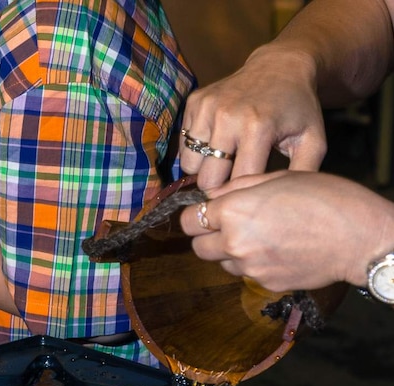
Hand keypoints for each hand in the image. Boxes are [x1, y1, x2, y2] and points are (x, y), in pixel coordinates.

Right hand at [179, 47, 326, 189]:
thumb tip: (280, 207)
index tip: (249, 194)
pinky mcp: (194, 102)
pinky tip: (216, 141)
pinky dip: (196, 149)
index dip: (242, 194)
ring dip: (204, 169)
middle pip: (207, 179)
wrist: (281, 67)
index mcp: (258, 129)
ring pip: (189, 165)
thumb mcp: (312, 141)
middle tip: (233, 181)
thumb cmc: (298, 109)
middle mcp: (227, 117)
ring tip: (224, 161)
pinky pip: (184, 144)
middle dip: (219, 186)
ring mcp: (207, 108)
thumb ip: (301, 175)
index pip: (237, 183)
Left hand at [179, 171, 393, 290]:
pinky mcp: (265, 283)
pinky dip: (254, 264)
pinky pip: (247, 274)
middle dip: (208, 236)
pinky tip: (278, 250)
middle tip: (229, 225)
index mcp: (234, 211)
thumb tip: (211, 195)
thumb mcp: (279, 178)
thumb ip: (238, 187)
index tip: (207, 212)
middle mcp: (235, 242)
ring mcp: (250, 267)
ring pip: (222, 262)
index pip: (188, 220)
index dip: (196, 215)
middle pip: (198, 247)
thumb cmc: (327, 199)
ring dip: (231, 251)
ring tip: (261, 236)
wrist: (361, 237)